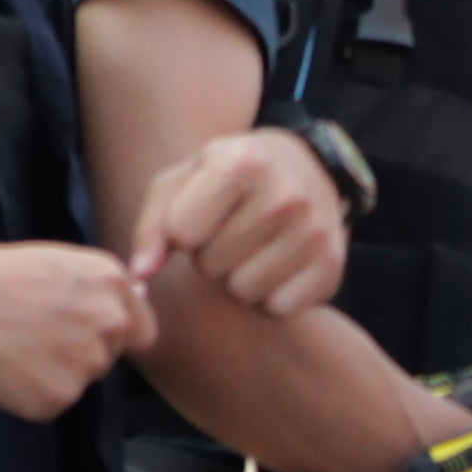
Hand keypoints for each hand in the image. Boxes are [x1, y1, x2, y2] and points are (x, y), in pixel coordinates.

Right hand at [0, 242, 154, 420]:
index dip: (114, 331)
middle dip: (85, 349)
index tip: (84, 330)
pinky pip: (57, 399)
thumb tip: (138, 300)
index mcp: (111, 282)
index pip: (141, 326)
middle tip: (39, 336)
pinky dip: (36, 391)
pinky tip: (9, 369)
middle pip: (113, 354)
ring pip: (85, 377)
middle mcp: (111, 322)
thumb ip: (97, 284)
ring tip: (18, 348)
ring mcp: (88, 363)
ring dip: (60, 370)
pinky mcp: (62, 397)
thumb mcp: (54, 260)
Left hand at [134, 129, 353, 320]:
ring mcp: (314, 233)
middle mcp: (285, 195)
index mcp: (242, 163)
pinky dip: (271, 296)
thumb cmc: (227, 180)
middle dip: (212, 256)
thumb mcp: (183, 182)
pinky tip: (278, 266)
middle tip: (232, 232)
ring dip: (239, 279)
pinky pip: (277, 308)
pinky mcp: (332, 267)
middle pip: (212, 266)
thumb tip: (140, 277)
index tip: (202, 214)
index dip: (183, 232)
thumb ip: (152, 226)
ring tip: (254, 248)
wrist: (305, 170)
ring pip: (243, 292)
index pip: (182, 233)